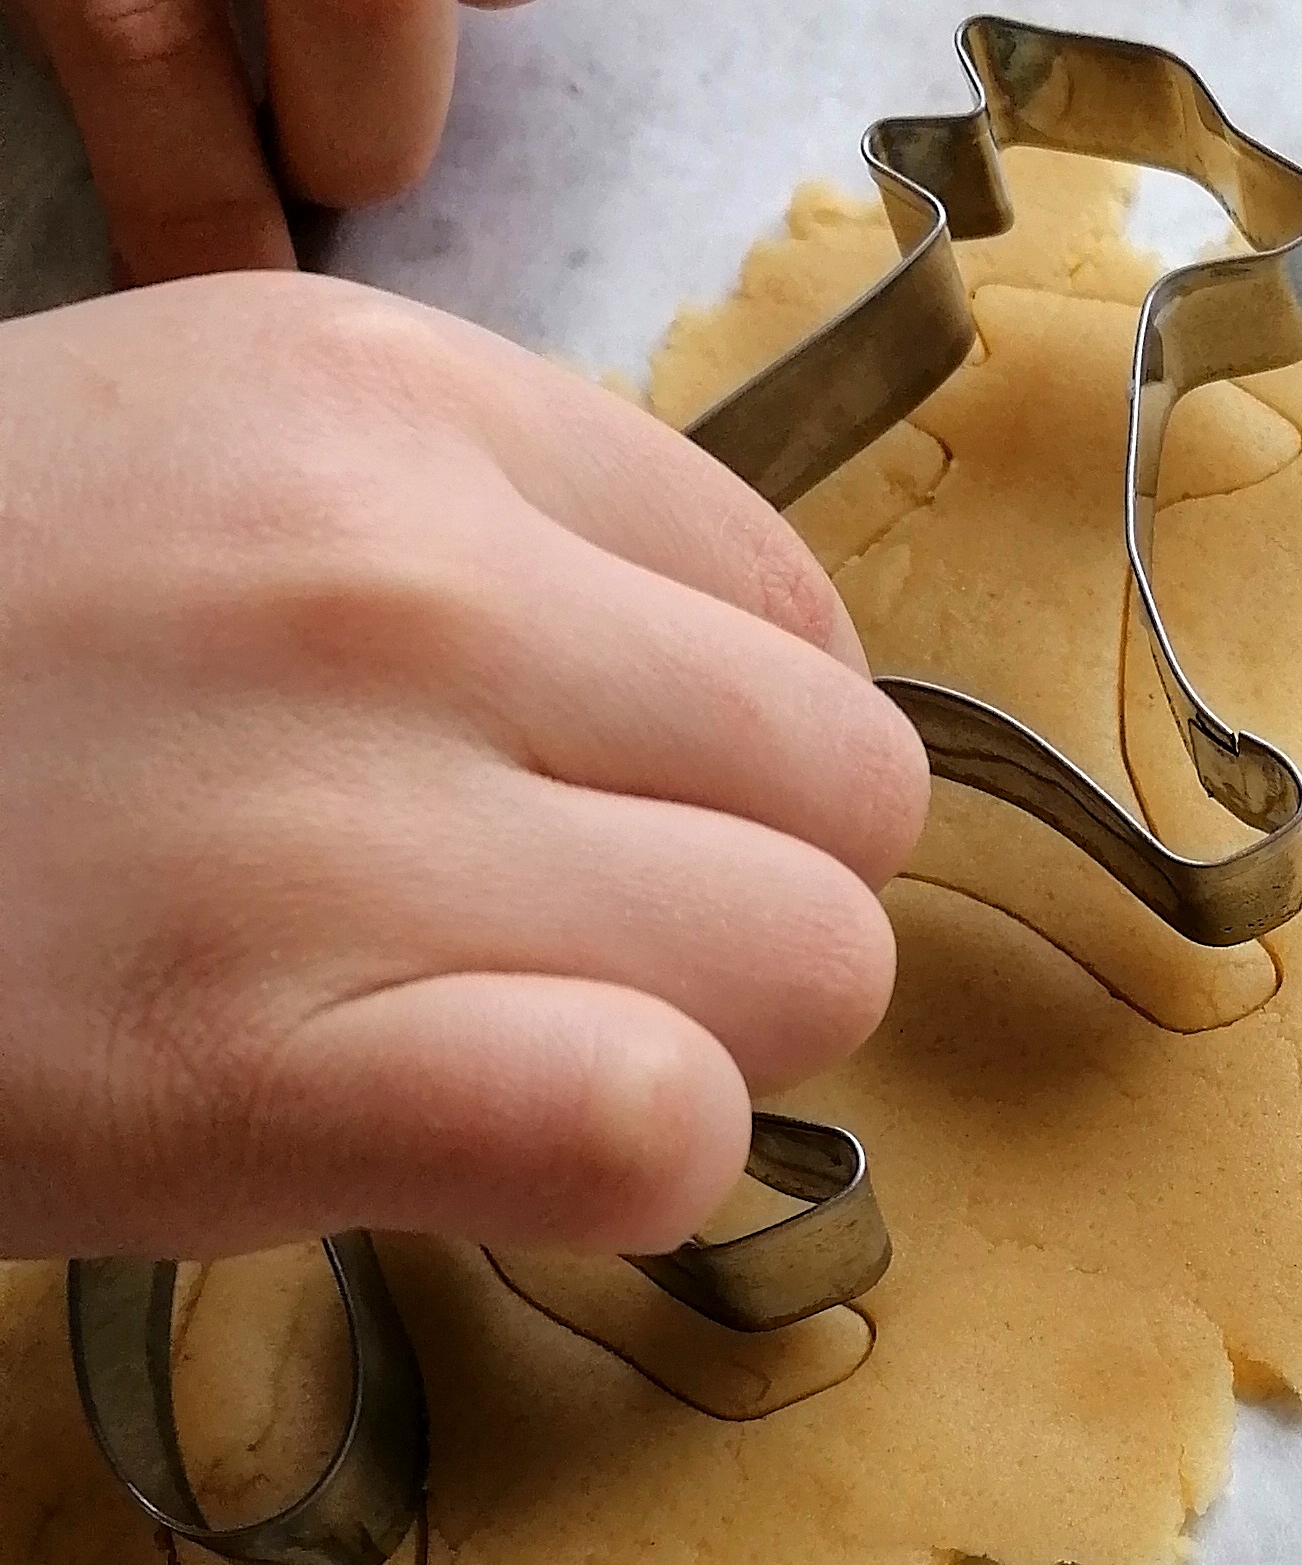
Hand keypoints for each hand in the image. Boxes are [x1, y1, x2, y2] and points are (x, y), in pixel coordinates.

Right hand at [0, 275, 929, 1261]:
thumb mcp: (194, 466)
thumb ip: (475, 533)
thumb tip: (756, 709)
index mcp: (386, 400)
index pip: (790, 606)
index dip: (729, 748)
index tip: (597, 808)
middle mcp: (392, 581)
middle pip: (844, 795)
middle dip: (743, 894)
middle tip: (553, 941)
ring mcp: (336, 825)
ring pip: (806, 962)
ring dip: (698, 1035)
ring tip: (491, 1031)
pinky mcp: (269, 1073)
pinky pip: (655, 1129)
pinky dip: (626, 1163)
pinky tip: (487, 1138)